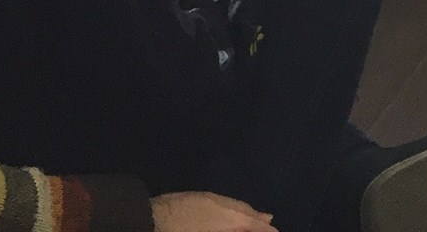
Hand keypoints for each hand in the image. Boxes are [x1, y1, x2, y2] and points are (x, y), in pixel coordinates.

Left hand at [151, 192, 274, 231]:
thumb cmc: (181, 231)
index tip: (275, 230)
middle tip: (270, 221)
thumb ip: (233, 227)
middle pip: (247, 214)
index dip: (264, 229)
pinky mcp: (200, 197)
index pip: (252, 224)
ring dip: (248, 211)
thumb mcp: (213, 230)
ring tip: (257, 215)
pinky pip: (226, 201)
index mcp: (230, 220)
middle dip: (259, 219)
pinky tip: (232, 209)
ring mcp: (212, 199)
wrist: (151, 218)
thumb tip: (246, 223)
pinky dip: (234, 206)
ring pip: (236, 206)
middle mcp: (226, 207)